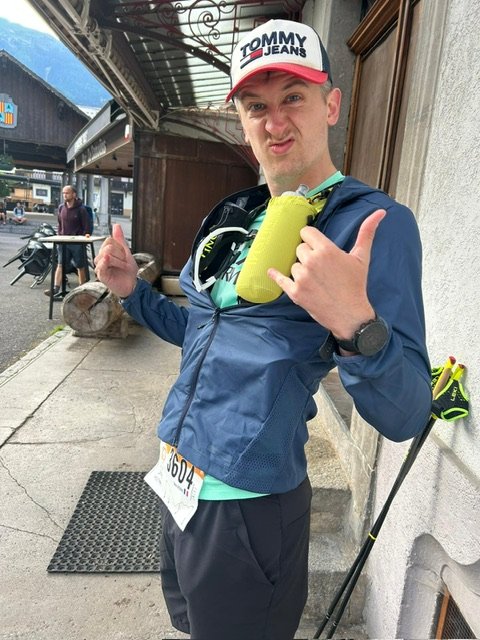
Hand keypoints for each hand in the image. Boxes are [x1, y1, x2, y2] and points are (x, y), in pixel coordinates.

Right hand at [94, 224, 137, 297]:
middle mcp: (102, 258)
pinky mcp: (101, 275)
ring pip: (105, 255)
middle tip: (124, 263)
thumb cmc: (128, 271)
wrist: (132, 285)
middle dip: (120, 255)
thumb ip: (120, 239)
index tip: (124, 256)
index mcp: (107, 251)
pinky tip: (112, 266)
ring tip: (122, 267)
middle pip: (108, 247)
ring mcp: (100, 266)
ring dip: (119, 261)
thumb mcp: (127, 253)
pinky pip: (101, 266)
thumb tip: (116, 225)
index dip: (120, 247)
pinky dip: (108, 264)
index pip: (109, 240)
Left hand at [267, 209, 385, 336]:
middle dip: (307, 255)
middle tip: (320, 268)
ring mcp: (301, 277)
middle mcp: (311, 261)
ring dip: (301, 270)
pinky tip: (271, 271)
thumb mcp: (362, 257)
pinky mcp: (294, 292)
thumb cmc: (356, 285)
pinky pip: (280, 279)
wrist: (350, 315)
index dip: (311, 239)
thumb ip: (367, 232)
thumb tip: (380, 212)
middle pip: (299, 248)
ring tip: (316, 280)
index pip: (306, 232)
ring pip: (294, 264)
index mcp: (326, 250)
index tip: (316, 245)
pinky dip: (276, 276)